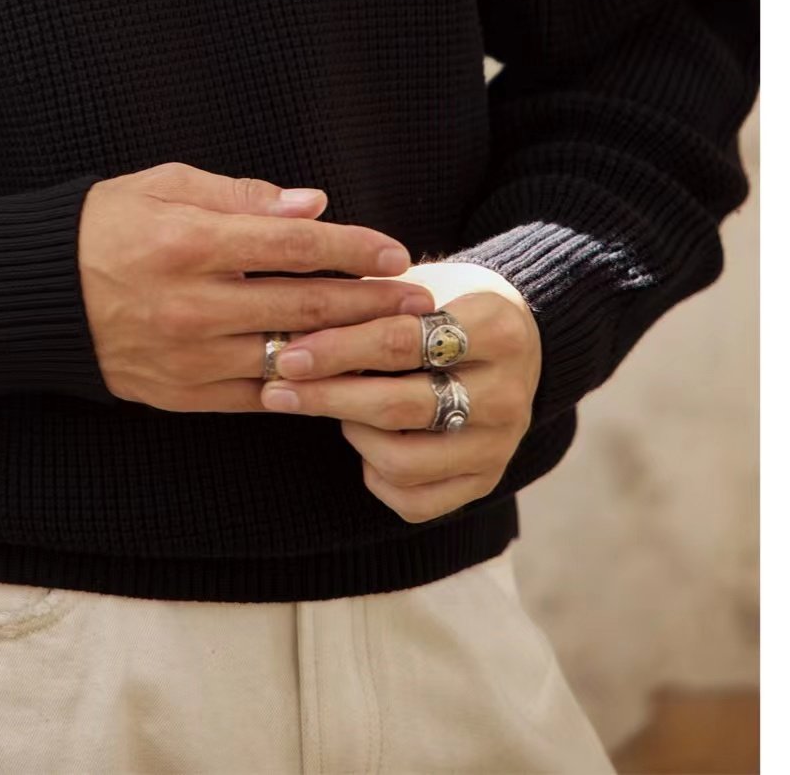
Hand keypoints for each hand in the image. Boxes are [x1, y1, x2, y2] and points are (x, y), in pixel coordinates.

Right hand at [77, 162, 435, 412]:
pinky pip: (260, 394)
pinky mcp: (183, 394)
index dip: (352, 247)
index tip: (395, 251)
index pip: (294, 244)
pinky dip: (304, 385)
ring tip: (395, 341)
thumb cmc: (105, 226)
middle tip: (420, 302)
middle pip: (305, 305)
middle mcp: (194, 303)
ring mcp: (190, 356)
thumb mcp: (164, 186)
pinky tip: (340, 376)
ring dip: (352, 350)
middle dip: (372, 303)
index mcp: (190, 242)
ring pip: (291, 356)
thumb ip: (241, 196)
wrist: (38, 295)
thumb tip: (312, 205)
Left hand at [258, 262, 541, 522]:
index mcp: (496, 329)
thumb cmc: (444, 303)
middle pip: (399, 406)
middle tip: (277, 389)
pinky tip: (363, 444)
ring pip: (403, 461)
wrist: (512, 337)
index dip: (336, 350)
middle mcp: (508, 393)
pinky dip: (376, 476)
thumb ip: (366, 306)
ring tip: (332, 408)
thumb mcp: (416, 287)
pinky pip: (416, 502)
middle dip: (327, 398)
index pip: (401, 342)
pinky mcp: (488, 480)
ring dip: (352, 435)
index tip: (288, 355)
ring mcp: (501, 444)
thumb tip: (291, 334)